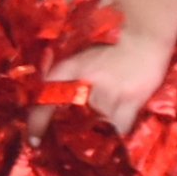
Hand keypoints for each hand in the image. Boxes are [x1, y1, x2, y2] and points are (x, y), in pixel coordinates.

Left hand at [47, 28, 175, 139]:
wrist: (141, 32)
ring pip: (98, 127)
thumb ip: (63, 76)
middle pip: (71, 120)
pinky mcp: (131, 100)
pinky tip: (117, 136)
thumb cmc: (108, 40)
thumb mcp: (77, 56)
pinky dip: (118, 134)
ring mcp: (108, 93)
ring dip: (97, 135)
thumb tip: (47, 96)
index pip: (44, 101)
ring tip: (97, 140)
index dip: (37, 123)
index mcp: (66, 70)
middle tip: (71, 143)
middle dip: (70, 134)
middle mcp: (84, 83)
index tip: (34, 141)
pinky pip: (121, 128)